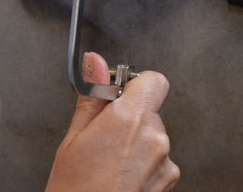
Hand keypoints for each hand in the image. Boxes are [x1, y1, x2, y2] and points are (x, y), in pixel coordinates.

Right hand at [47, 53, 178, 191]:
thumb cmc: (74, 190)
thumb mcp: (73, 138)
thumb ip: (92, 96)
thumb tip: (95, 63)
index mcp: (129, 118)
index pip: (154, 79)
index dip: (136, 84)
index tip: (118, 95)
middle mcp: (154, 136)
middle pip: (151, 110)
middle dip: (130, 118)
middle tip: (103, 138)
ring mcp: (165, 160)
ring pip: (154, 136)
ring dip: (137, 144)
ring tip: (109, 164)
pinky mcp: (170, 180)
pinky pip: (160, 160)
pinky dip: (144, 165)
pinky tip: (121, 177)